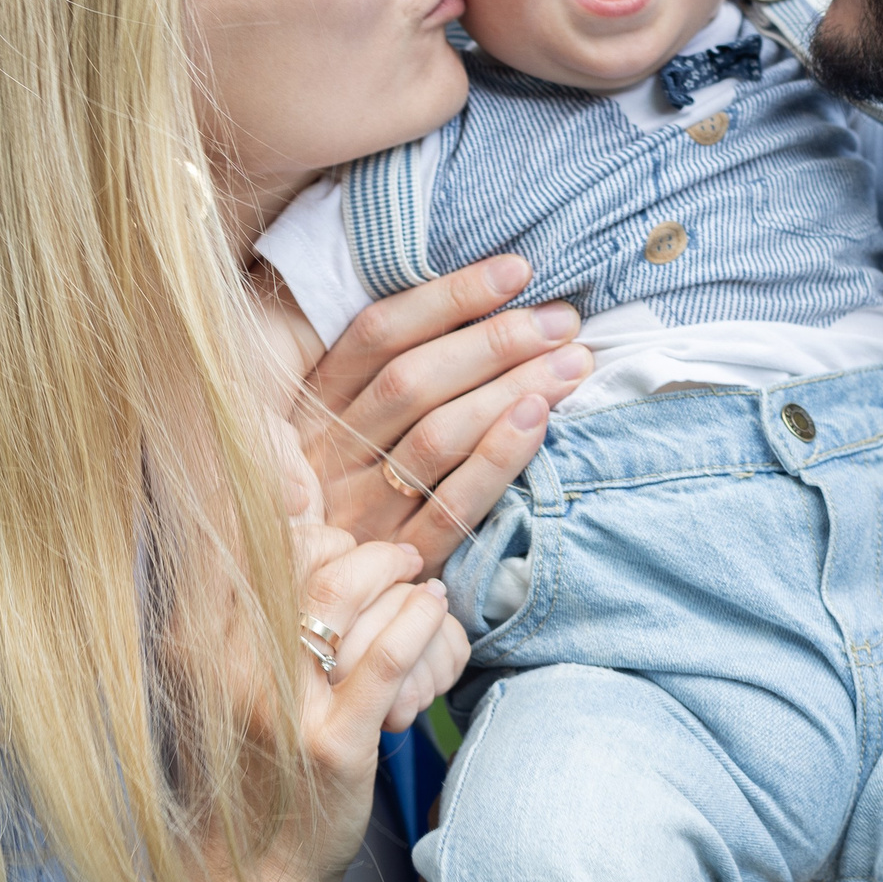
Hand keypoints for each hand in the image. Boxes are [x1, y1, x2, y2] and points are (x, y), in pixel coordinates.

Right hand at [98, 500, 464, 881]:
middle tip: (399, 561)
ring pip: (349, 591)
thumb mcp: (225, 677)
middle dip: (367, 545)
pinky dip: (418, 623)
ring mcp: (276, 704)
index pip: (251, 527)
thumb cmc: (245, 772)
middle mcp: (226, 660)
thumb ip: (248, 598)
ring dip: (400, 578)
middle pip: (310, 551)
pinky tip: (430, 615)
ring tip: (419, 589)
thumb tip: (284, 499)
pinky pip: (383, 657)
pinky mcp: (328, 747)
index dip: (298, 492)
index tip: (329, 490)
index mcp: (198, 635)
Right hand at [295, 255, 591, 573]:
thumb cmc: (337, 498)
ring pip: (436, 438)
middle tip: (562, 320)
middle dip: (495, 342)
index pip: (377, 336)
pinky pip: (450, 508)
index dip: (448, 298)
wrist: (320, 611)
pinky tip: (541, 422)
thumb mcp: (330, 430)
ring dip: (510, 392)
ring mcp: (360, 513)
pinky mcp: (396, 563)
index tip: (516, 270)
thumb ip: (374, 376)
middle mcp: (328, 457)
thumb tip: (466, 308)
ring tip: (573, 363)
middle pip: (412, 383)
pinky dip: (498, 460)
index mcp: (309, 410)